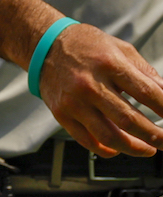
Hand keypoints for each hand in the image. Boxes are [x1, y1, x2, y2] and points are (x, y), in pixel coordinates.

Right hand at [38, 24, 162, 157]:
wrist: (45, 46)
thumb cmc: (86, 46)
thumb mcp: (121, 49)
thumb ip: (145, 73)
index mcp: (108, 64)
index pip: (146, 93)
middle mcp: (89, 84)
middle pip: (129, 120)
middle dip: (156, 136)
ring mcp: (73, 101)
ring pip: (109, 136)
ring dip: (135, 148)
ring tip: (149, 149)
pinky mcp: (61, 113)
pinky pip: (87, 140)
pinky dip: (107, 150)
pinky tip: (119, 148)